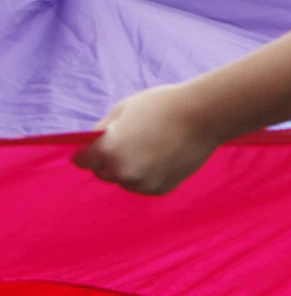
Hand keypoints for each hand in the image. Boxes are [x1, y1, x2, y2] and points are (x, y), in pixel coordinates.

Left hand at [77, 82, 223, 196]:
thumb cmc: (162, 106)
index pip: (81, 160)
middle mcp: (123, 172)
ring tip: (150, 148)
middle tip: (130, 142)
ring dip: (129, 169)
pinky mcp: (161, 189)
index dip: (88, 150)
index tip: (98, 144)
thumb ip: (103, 130)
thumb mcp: (122, 110)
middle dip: (109, 160)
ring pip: (125, 180)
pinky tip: (163, 156)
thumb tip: (93, 144)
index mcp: (107, 151)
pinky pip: (144, 184)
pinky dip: (148, 174)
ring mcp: (143, 183)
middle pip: (103, 172)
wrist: (205, 115)